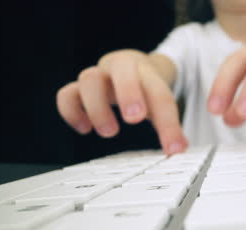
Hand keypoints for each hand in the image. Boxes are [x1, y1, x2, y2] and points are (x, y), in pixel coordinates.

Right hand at [56, 50, 187, 154]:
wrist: (132, 65)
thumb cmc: (145, 87)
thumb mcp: (160, 101)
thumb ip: (169, 124)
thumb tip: (179, 150)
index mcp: (147, 72)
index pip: (161, 94)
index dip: (168, 123)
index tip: (174, 148)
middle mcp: (121, 69)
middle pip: (122, 66)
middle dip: (129, 92)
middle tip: (135, 120)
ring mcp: (98, 76)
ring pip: (89, 78)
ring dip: (98, 107)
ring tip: (110, 132)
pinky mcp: (78, 88)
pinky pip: (66, 94)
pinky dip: (71, 112)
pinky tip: (85, 128)